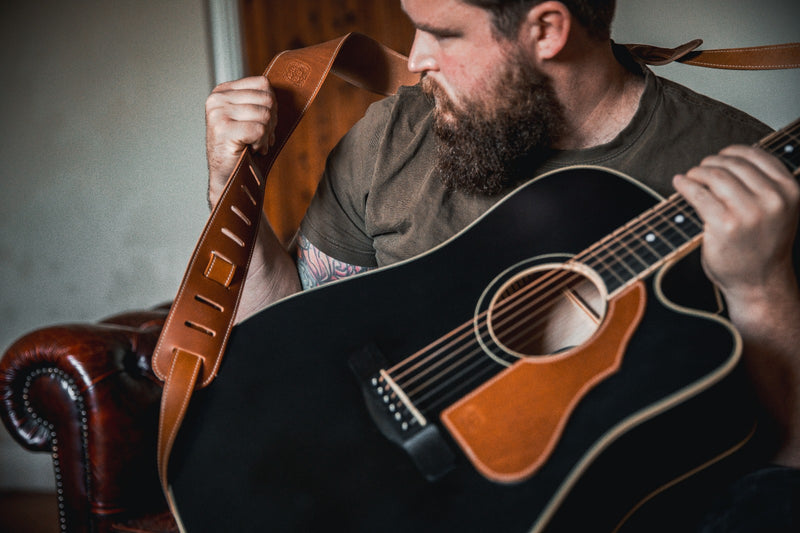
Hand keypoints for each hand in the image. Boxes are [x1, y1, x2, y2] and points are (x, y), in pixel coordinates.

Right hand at [205, 76, 276, 207]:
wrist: (227, 180)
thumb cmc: (241, 150)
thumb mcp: (249, 118)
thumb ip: (260, 101)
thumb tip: (286, 87)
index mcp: (222, 91)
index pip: (263, 84)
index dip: (271, 106)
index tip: (263, 124)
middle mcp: (217, 99)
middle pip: (267, 98)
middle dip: (271, 121)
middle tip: (260, 137)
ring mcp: (218, 113)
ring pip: (265, 114)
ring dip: (265, 135)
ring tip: (254, 144)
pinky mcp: (224, 129)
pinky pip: (259, 129)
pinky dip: (261, 143)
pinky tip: (251, 149)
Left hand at [673, 145, 799, 306]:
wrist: (760, 283)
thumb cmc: (763, 245)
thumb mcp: (779, 210)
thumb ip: (765, 185)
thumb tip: (731, 158)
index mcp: (789, 190)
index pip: (756, 156)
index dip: (732, 152)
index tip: (719, 157)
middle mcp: (772, 199)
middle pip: (732, 164)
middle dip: (711, 163)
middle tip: (700, 170)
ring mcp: (749, 212)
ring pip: (715, 176)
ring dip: (697, 172)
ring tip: (690, 177)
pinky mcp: (724, 225)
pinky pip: (699, 195)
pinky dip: (685, 185)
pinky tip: (679, 183)